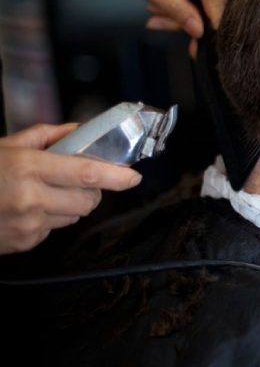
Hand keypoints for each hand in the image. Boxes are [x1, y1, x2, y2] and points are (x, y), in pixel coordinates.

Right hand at [0, 123, 142, 254]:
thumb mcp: (6, 145)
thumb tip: (80, 130)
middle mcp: (31, 198)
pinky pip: (55, 229)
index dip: (116, 176)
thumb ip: (48, 136)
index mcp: (29, 168)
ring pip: (76, 215)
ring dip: (72, 204)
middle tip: (76, 179)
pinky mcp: (25, 243)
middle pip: (89, 199)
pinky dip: (52, 218)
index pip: (87, 173)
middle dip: (92, 189)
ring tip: (46, 192)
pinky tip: (29, 208)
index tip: (134, 176)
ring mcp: (28, 224)